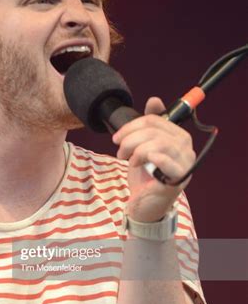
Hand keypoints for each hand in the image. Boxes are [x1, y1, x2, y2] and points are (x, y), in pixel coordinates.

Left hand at [112, 97, 195, 222]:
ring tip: (130, 161)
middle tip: (120, 151)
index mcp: (178, 136)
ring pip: (159, 143)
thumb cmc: (146, 175)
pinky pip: (167, 161)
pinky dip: (150, 159)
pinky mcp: (179, 178)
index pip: (155, 120)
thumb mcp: (143, 146)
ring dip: (137, 150)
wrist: (144, 204)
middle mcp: (186, 147)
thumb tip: (154, 100)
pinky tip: (140, 165)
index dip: (132, 126)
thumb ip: (149, 125)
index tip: (117, 137)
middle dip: (131, 139)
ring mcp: (185, 163)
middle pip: (155, 130)